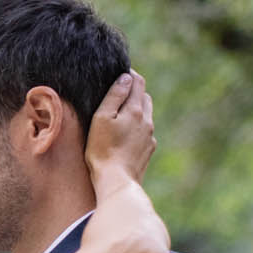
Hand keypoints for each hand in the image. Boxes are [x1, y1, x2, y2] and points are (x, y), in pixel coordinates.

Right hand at [85, 70, 154, 192]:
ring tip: (121, 115)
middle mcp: (147, 121)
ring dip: (136, 110)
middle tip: (118, 93)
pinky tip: (125, 136)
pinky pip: (145, 132)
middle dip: (134, 91)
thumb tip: (126, 77)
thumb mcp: (102, 118)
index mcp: (135, 110)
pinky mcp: (148, 150)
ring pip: (146, 115)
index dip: (129, 74)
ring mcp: (150, 136)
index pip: (137, 82)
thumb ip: (114, 96)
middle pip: (144, 97)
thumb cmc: (103, 149)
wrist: (117, 180)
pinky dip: (137, 127)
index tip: (120, 72)